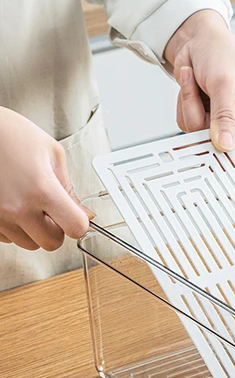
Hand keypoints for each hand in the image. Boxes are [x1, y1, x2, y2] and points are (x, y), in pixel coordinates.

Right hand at [0, 107, 91, 250]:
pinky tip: (13, 205)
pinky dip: (15, 227)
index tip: (76, 215)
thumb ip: (69, 187)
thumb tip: (84, 213)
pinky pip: (7, 238)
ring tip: (30, 204)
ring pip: (29, 243)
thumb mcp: (51, 153)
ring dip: (34, 230)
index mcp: (41, 189)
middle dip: (57, 230)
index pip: (75, 227)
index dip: (79, 222)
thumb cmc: (10, 134)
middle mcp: (18, 208)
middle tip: (53, 210)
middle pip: (51, 243)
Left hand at [164, 10, 234, 159]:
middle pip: (222, 143)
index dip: (232, 152)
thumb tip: (226, 144)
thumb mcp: (223, 81)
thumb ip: (224, 115)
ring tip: (196, 83)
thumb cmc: (219, 49)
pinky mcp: (205, 115)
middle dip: (205, 121)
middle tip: (200, 99)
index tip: (215, 152)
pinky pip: (188, 124)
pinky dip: (185, 105)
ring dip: (192, 109)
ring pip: (200, 134)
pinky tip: (191, 86)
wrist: (195, 37)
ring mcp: (222, 118)